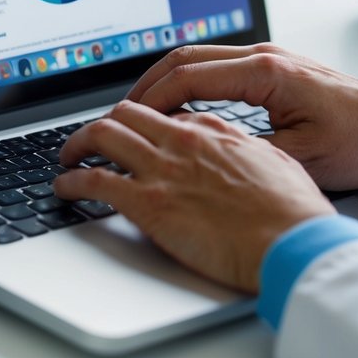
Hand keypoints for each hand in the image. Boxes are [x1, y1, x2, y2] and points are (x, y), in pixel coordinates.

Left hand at [54, 101, 333, 291]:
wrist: (293, 243)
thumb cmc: (294, 214)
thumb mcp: (277, 164)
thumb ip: (248, 152)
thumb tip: (239, 152)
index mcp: (215, 132)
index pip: (168, 114)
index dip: (146, 122)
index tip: (136, 134)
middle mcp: (183, 141)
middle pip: (127, 114)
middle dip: (104, 123)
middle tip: (91, 139)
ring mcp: (163, 169)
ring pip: (102, 135)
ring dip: (77, 144)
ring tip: (67, 156)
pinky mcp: (147, 202)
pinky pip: (94, 180)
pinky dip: (71, 180)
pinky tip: (64, 187)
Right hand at [125, 43, 357, 189]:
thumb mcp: (300, 158)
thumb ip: (246, 152)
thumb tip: (200, 156)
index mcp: (266, 72)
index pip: (190, 76)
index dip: (153, 99)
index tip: (129, 119)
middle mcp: (264, 56)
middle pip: (186, 56)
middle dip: (148, 83)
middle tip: (122, 112)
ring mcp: (268, 57)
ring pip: (200, 57)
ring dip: (167, 79)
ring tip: (142, 108)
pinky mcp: (274, 67)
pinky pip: (218, 65)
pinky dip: (189, 81)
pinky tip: (180, 104)